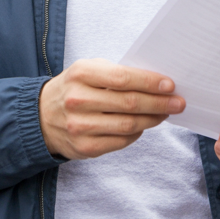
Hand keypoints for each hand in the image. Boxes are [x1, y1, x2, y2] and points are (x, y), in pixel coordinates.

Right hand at [39, 59, 184, 158]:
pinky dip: (137, 133)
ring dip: (153, 119)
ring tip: (165, 114)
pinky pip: (121, 141)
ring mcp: (80, 126)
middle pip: (129, 103)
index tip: (170, 85)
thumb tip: (156, 83)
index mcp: (80, 74)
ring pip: (128, 125)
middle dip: (159, 103)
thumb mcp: (87, 71)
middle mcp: (78, 100)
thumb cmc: (73, 89)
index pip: (122, 78)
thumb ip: (116, 74)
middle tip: (178, 102)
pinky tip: (143, 125)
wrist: (41, 117)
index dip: (150, 82)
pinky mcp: (84, 147)